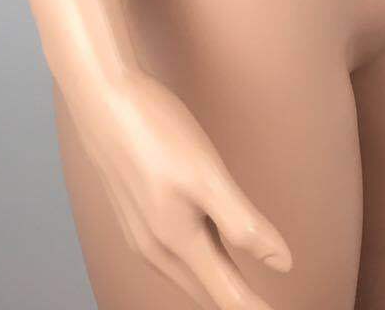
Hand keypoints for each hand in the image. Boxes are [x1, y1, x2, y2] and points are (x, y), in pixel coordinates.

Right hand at [70, 71, 291, 309]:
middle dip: (236, 301)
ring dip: (216, 283)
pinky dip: (198, 261)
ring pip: (188, 273)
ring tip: (242, 286)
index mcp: (178, 243)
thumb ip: (244, 225)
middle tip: (266, 306)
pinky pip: (173, 252)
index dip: (257, 309)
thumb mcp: (207, 176)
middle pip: (206, 290)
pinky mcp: (135, 211)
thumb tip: (284, 265)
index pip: (227, 296)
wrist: (101, 95)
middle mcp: (156, 248)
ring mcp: (141, 231)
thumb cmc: (155, 130)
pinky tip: (206, 245)